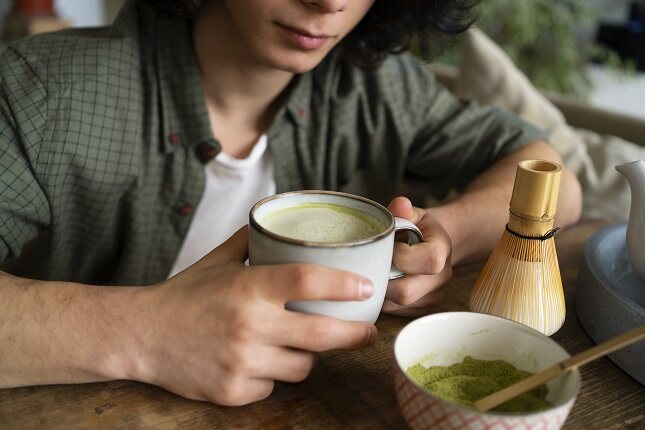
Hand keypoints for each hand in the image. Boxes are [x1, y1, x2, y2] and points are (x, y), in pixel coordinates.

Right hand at [127, 226, 376, 405]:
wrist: (141, 335)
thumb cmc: (184, 295)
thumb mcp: (217, 261)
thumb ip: (251, 241)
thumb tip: (278, 221)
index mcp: (248, 287)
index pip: (309, 281)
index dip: (344, 284)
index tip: (366, 287)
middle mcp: (249, 325)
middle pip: (322, 335)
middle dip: (354, 334)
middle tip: (368, 331)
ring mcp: (241, 362)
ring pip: (302, 366)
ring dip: (306, 356)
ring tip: (296, 344)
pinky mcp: (232, 391)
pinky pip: (272, 386)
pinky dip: (272, 375)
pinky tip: (258, 361)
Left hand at [382, 197, 452, 316]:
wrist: (433, 245)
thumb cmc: (419, 228)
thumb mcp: (414, 214)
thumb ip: (404, 209)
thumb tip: (399, 205)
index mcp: (442, 250)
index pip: (429, 261)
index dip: (403, 256)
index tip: (391, 246)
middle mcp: (442, 277)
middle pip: (407, 292)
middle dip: (383, 279)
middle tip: (374, 264)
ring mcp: (433, 297)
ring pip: (397, 305)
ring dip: (380, 290)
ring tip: (376, 271)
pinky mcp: (420, 309)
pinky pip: (395, 312)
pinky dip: (383, 299)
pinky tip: (381, 282)